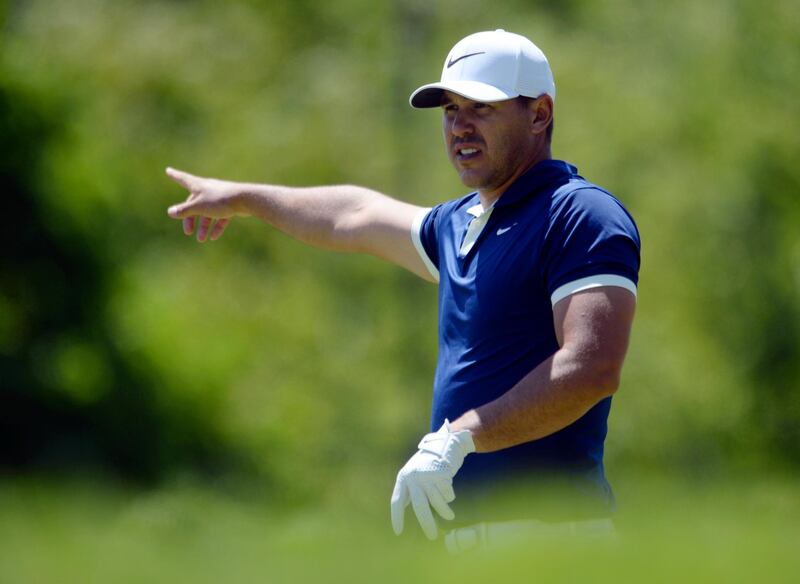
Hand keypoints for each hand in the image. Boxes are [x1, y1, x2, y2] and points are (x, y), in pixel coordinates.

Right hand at [165, 167, 246, 241]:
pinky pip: (220, 217)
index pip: (183, 179)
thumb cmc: (220, 200)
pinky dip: (216, 226)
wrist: (246, 200)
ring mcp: (219, 197)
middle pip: (194, 203)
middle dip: (190, 219)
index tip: (168, 170)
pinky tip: (214, 237)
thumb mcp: (199, 206)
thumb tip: (170, 212)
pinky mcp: (230, 205)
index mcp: (198, 185)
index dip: (175, 176)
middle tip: (187, 232)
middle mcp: (208, 189)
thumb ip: (185, 210)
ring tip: (201, 240)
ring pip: (207, 213)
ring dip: (204, 226)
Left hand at [390, 420, 474, 539]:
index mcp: (403, 477)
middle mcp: (413, 476)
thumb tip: (401, 509)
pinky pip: (447, 493)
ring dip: (445, 511)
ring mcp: (427, 474)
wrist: (446, 443)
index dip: (397, 517)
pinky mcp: (440, 473)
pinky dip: (449, 495)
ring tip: (450, 517)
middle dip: (426, 523)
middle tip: (432, 536)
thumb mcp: (414, 474)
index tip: (398, 532)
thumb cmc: (429, 462)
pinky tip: (448, 487)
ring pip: (437, 501)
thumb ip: (409, 489)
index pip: (397, 501)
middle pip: (419, 506)